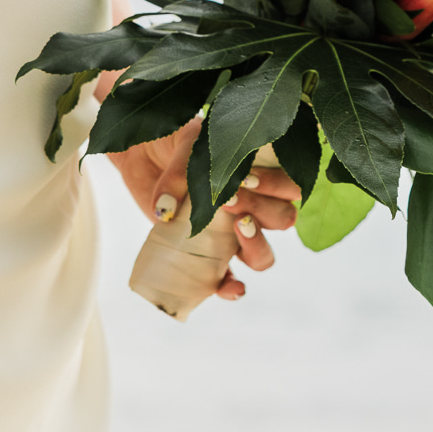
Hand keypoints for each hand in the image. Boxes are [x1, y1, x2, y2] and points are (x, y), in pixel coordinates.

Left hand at [106, 117, 302, 300]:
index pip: (288, 185)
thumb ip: (182, 171)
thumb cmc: (174, 142)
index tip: (245, 178)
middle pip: (282, 219)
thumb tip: (167, 211)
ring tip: (236, 230)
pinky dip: (232, 288)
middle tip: (229, 199)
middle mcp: (253, 205)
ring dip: (256, 246)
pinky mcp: (205, 254)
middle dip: (262, 210)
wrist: (144, 153)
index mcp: (261, 172)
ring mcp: (230, 233)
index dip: (275, 186)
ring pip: (263, 253)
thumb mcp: (184, 145)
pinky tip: (232, 289)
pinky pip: (227, 279)